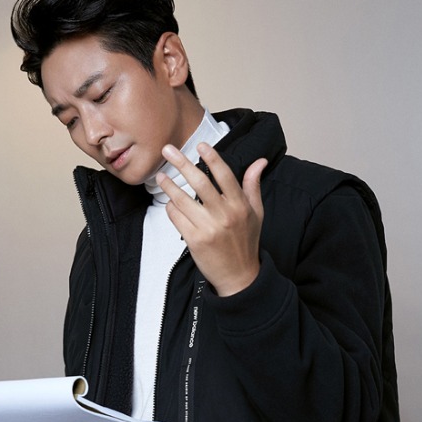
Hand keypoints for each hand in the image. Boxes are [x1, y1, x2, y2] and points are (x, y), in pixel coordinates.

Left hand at [157, 142, 267, 295]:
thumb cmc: (246, 242)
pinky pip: (177, 218)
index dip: (211, 158)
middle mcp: (225, 215)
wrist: (239, 276)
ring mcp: (208, 228)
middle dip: (182, 163)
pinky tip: (170, 203)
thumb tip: (260, 161)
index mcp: (240, 206)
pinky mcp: (194, 240)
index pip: (225, 175)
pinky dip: (171, 208)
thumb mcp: (256, 213)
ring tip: (161, 176)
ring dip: (169, 186)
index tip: (200, 145)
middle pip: (200, 182)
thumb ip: (253, 186)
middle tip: (168, 150)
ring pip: (183, 200)